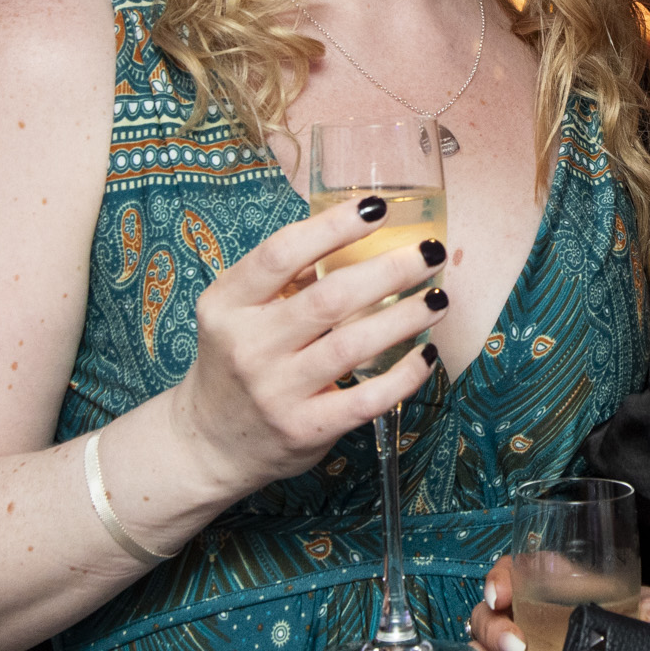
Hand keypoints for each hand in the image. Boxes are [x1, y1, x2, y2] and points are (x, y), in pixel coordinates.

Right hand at [169, 194, 450, 497]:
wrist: (211, 443)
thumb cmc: (237, 361)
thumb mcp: (238, 312)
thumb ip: (283, 277)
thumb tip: (355, 229)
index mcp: (228, 304)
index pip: (280, 254)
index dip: (332, 227)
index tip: (377, 207)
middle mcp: (249, 346)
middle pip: (329, 298)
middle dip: (390, 270)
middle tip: (430, 252)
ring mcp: (276, 392)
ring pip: (353, 346)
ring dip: (405, 318)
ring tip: (438, 298)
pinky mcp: (304, 429)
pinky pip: (365, 400)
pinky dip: (403, 377)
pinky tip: (427, 355)